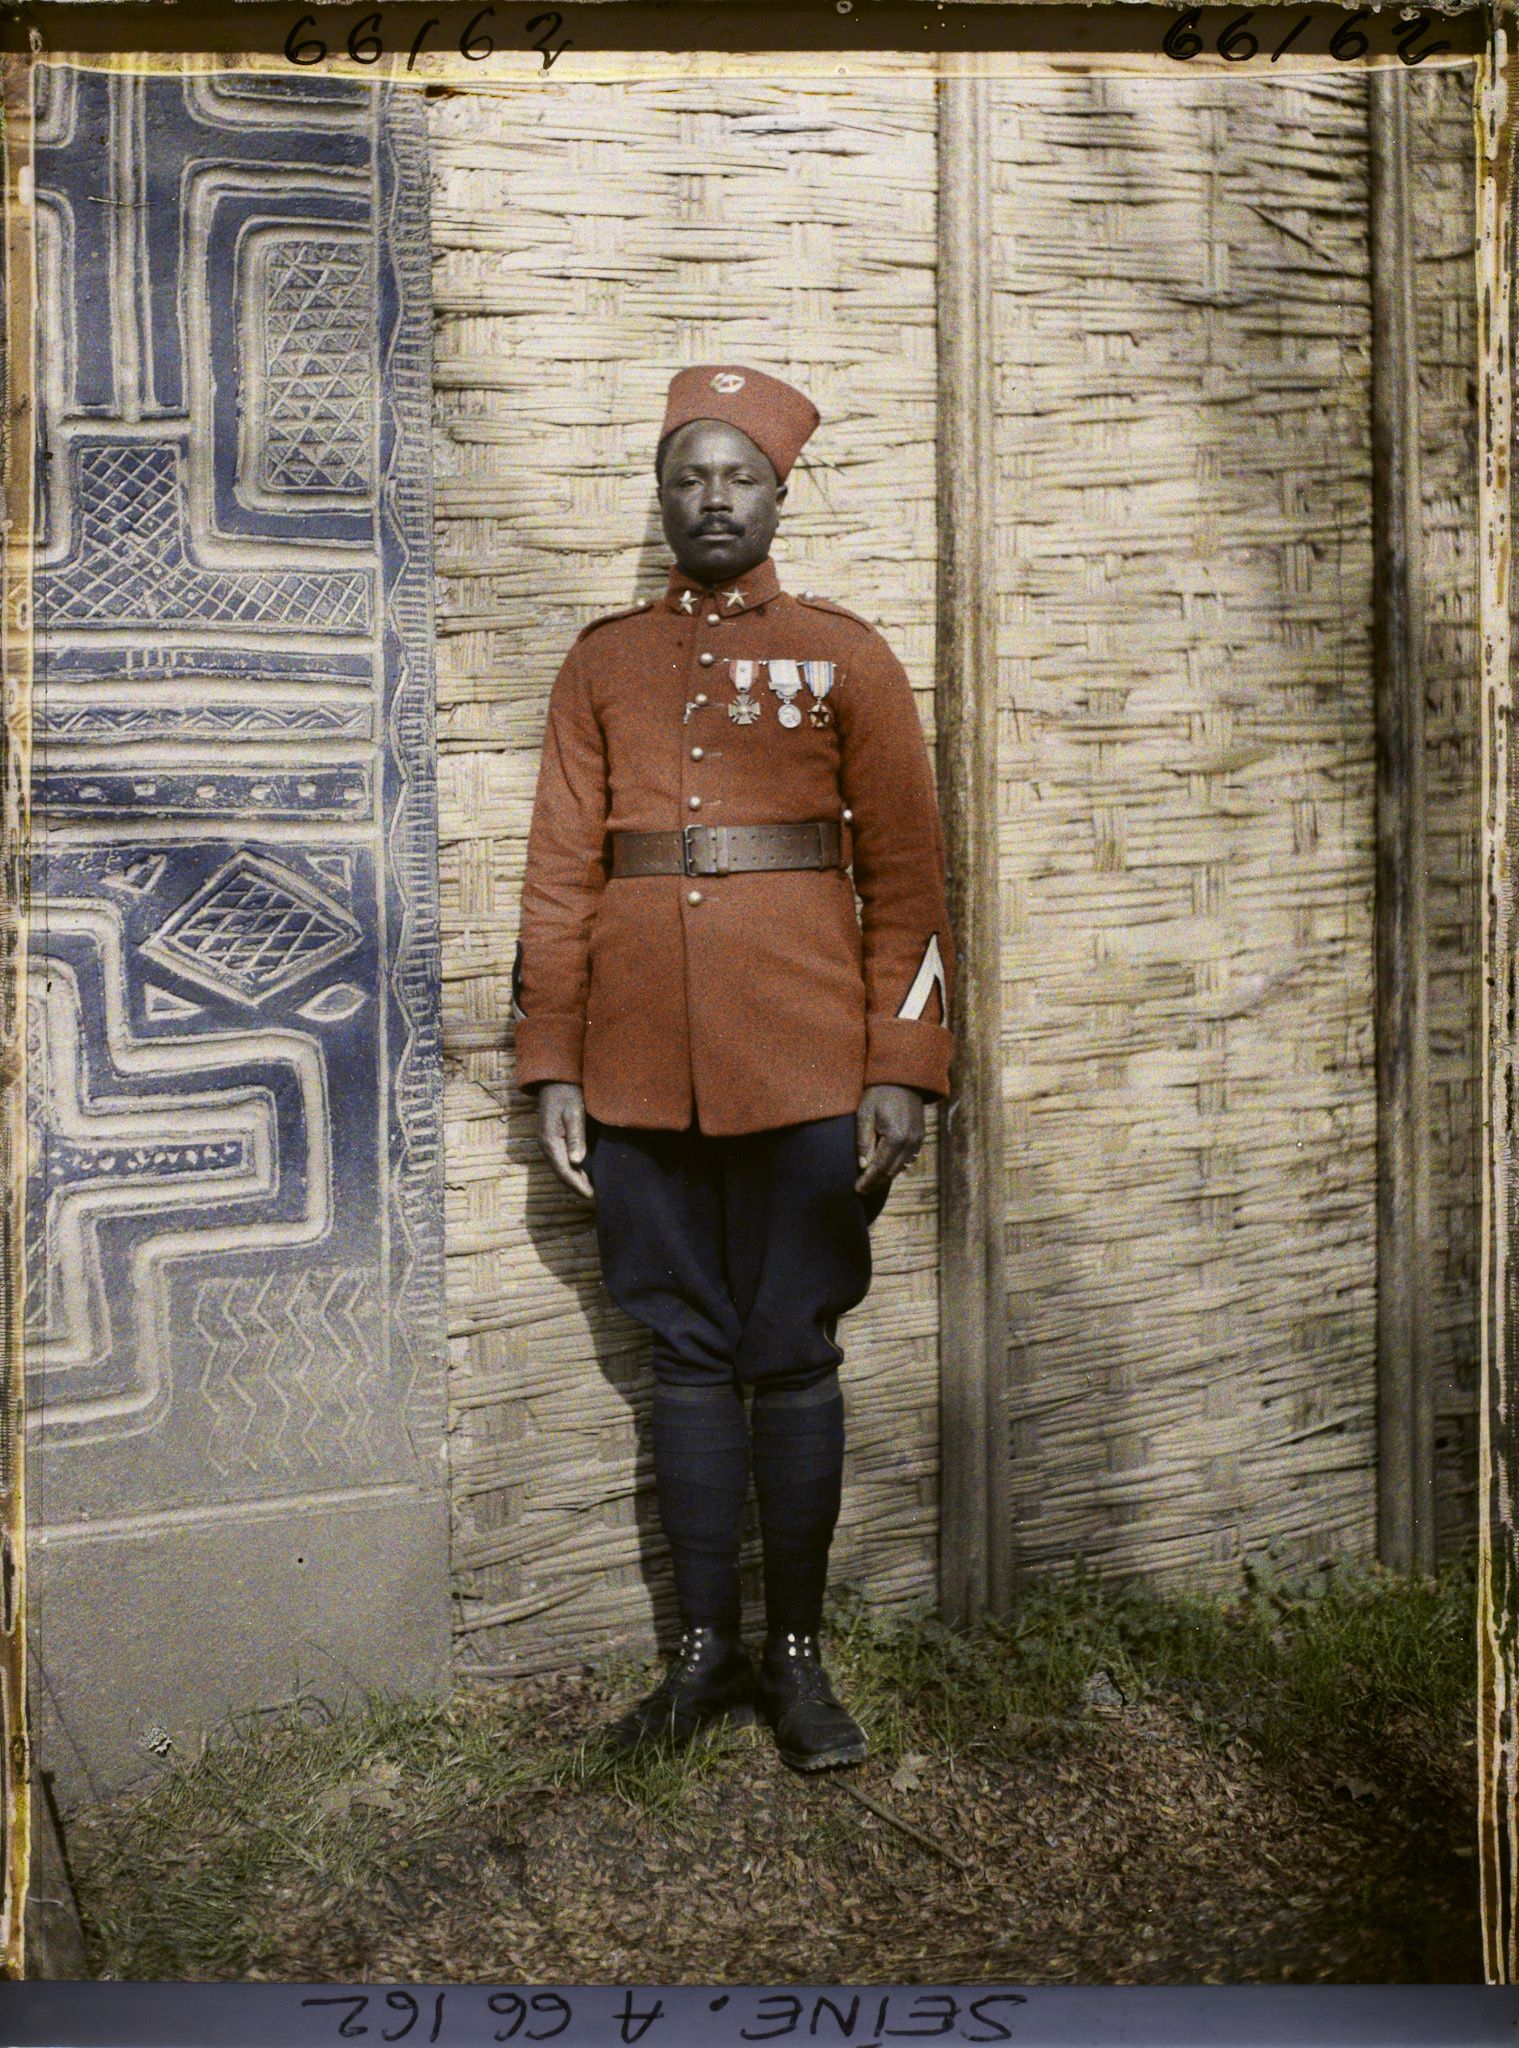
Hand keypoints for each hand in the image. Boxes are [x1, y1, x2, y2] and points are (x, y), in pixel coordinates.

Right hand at [537, 1081, 592, 1200]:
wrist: (555, 1080)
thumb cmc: (568, 1094)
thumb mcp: (574, 1113)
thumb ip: (576, 1136)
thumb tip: (577, 1162)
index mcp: (550, 1142)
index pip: (564, 1171)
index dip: (578, 1186)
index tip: (592, 1197)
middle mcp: (546, 1146)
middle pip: (562, 1174)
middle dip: (577, 1187)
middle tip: (595, 1197)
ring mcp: (548, 1143)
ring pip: (561, 1169)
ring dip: (575, 1180)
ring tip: (592, 1189)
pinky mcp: (553, 1139)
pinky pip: (562, 1160)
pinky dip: (573, 1170)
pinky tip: (585, 1173)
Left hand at [854, 1084, 924, 1198]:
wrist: (902, 1078)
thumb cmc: (879, 1094)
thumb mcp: (865, 1114)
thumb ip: (864, 1140)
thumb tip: (863, 1165)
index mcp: (896, 1137)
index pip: (880, 1168)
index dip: (868, 1180)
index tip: (856, 1189)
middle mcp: (910, 1143)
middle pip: (891, 1171)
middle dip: (876, 1182)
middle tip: (862, 1189)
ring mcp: (917, 1140)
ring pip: (901, 1167)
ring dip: (886, 1176)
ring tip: (871, 1182)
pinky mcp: (920, 1137)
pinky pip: (909, 1159)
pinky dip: (897, 1167)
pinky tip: (886, 1169)